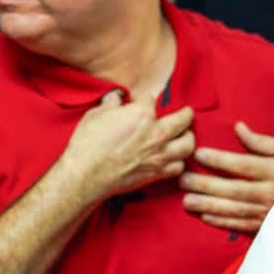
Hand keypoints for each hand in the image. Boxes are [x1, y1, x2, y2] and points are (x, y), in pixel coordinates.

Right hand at [59, 92, 195, 201]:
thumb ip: (110, 104)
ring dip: (187, 138)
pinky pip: (179, 166)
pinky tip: (172, 158)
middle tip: (185, 113)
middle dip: (185, 113)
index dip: (143, 98)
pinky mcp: (156, 173)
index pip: (151, 98)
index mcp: (142, 114)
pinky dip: (178, 162)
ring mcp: (159, 154)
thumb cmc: (87, 146)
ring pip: (188, 144)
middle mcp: (156, 133)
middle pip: (183, 119)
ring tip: (184, 135)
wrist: (85, 176)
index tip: (139, 100)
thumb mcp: (95, 116)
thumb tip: (115, 98)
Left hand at [180, 121, 273, 232]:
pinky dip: (222, 222)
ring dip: (208, 205)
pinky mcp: (266, 225)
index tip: (198, 154)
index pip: (243, 164)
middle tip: (183, 179)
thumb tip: (238, 127)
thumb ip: (262, 142)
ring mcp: (268, 211)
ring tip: (186, 201)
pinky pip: (240, 225)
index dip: (219, 160)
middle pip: (233, 189)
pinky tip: (204, 217)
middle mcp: (272, 192)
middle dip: (205, 184)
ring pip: (233, 209)